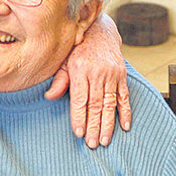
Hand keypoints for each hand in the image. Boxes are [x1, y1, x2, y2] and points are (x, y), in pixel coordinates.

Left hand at [45, 13, 130, 147]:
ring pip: (110, 103)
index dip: (79, 117)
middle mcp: (97, 72)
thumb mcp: (64, 61)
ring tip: (104, 140)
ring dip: (108, 124)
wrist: (99, 31)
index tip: (79, 133)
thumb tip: (49, 97)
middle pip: (96, 104)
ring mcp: (112, 73)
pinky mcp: (122, 75)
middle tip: (92, 143)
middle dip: (94, 126)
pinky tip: (124, 127)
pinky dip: (126, 112)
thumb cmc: (77, 49)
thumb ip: (59, 80)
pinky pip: (124, 96)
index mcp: (80, 69)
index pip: (80, 98)